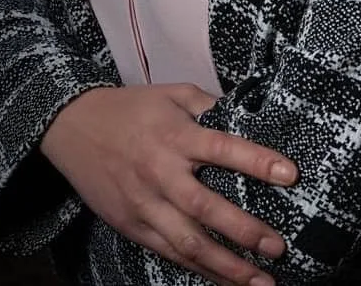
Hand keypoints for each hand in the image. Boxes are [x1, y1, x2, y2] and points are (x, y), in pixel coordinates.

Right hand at [39, 83, 296, 285]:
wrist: (70, 126)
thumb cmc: (130, 107)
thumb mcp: (170, 93)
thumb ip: (207, 104)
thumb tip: (247, 113)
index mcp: (174, 135)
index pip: (222, 148)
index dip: (257, 161)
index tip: (291, 174)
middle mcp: (160, 172)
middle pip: (206, 208)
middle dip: (245, 231)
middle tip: (279, 247)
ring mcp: (143, 203)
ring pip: (187, 243)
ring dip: (226, 267)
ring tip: (260, 281)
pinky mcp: (131, 225)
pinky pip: (168, 253)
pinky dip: (197, 269)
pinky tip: (222, 278)